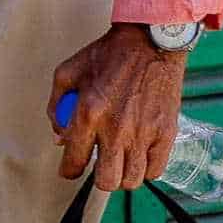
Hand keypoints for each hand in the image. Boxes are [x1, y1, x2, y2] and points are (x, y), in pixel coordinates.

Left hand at [51, 21, 187, 194]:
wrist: (151, 41)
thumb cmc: (108, 55)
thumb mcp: (68, 72)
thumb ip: (56, 107)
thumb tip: (59, 138)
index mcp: (88, 113)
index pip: (74, 160)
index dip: (68, 171)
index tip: (70, 169)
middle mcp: (116, 128)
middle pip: (106, 181)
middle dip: (99, 178)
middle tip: (100, 165)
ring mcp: (144, 133)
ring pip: (132, 180)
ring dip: (123, 175)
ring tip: (121, 161)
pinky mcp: (166, 132)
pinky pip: (155, 170)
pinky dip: (146, 169)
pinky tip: (140, 156)